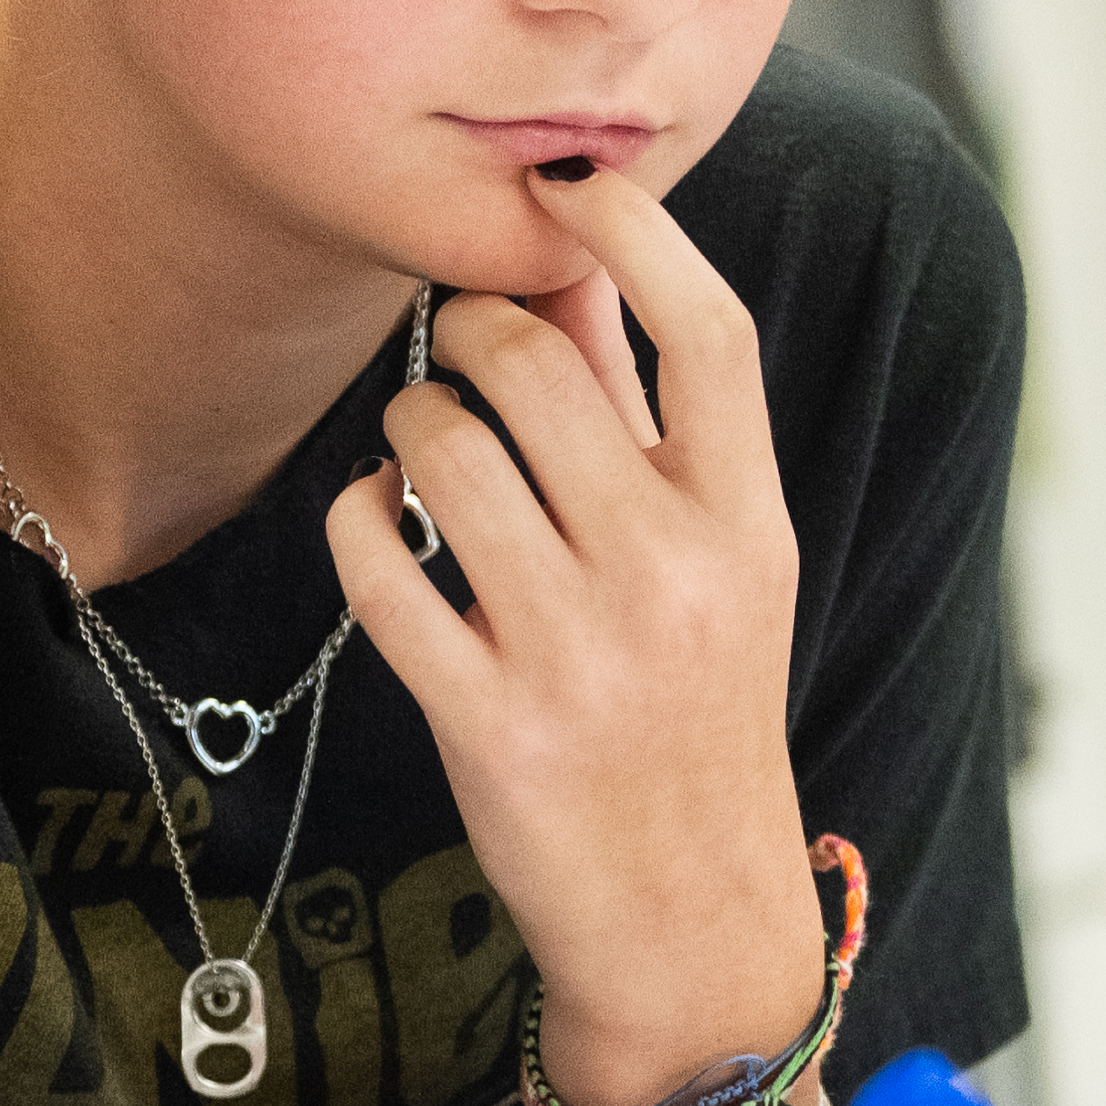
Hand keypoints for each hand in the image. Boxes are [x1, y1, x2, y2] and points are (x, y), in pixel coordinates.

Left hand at [329, 162, 816, 1105]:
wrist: (689, 917)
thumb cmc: (697, 710)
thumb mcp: (719, 563)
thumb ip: (651, 419)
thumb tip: (577, 263)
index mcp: (747, 521)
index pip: (706, 328)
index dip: (630, 232)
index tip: (568, 188)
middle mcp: (671, 572)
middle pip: (530, 362)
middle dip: (469, 338)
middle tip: (461, 361)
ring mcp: (577, 647)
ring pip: (437, 446)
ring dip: (406, 429)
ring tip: (422, 459)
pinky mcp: (484, 716)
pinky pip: (375, 559)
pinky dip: (357, 521)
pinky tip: (379, 528)